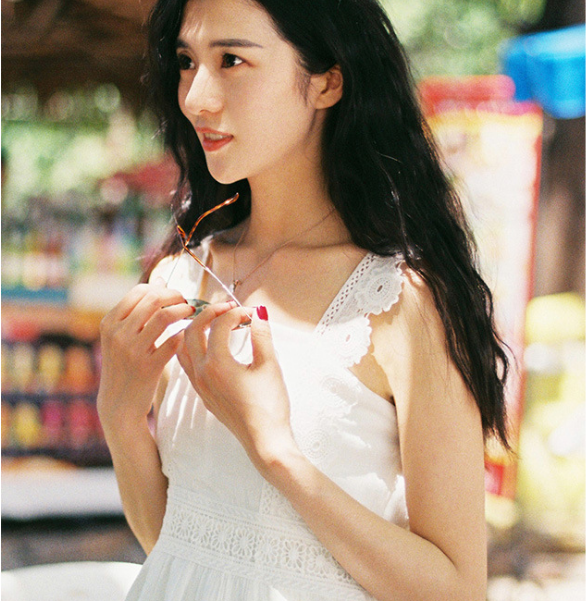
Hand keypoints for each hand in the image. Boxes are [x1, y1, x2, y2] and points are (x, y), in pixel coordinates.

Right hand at [97, 278, 194, 430]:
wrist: (119, 403)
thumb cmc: (125, 364)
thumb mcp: (122, 336)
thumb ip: (139, 309)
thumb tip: (161, 279)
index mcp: (109, 323)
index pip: (139, 291)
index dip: (162, 289)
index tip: (174, 295)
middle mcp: (118, 334)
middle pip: (154, 299)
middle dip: (176, 296)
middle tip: (187, 302)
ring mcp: (132, 351)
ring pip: (165, 316)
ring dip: (183, 310)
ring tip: (192, 313)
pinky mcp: (148, 367)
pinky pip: (173, 341)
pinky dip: (184, 334)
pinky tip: (188, 335)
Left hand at [176, 303, 298, 471]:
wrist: (264, 440)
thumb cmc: (269, 406)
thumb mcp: (270, 365)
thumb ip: (262, 335)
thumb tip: (258, 314)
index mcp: (217, 363)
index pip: (220, 325)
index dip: (236, 313)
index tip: (251, 313)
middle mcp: (202, 373)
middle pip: (192, 331)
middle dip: (209, 314)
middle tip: (228, 309)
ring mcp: (200, 385)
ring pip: (184, 348)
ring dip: (195, 330)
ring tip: (213, 323)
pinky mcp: (203, 394)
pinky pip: (188, 364)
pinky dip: (194, 348)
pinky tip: (210, 346)